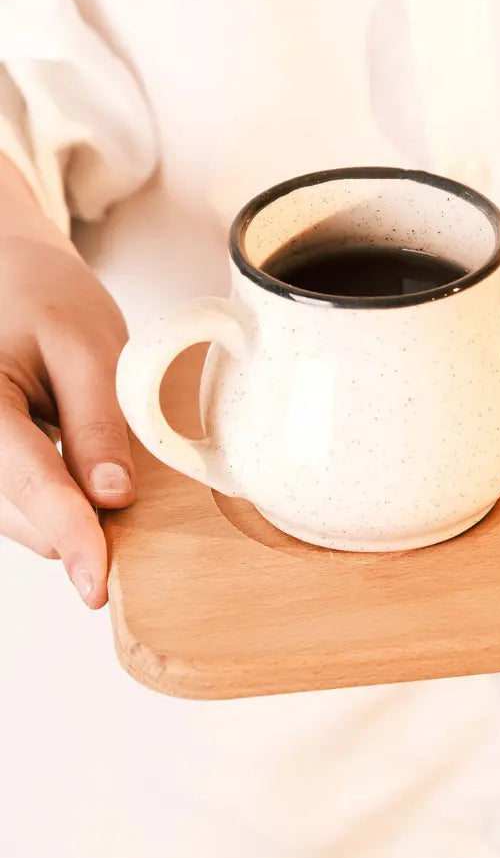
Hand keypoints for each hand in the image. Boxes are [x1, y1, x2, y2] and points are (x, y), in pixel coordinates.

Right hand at [0, 234, 134, 608]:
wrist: (5, 274)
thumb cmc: (44, 299)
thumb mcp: (88, 347)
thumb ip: (99, 424)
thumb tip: (113, 499)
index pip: (29, 482)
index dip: (70, 536)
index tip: (97, 584)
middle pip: (25, 513)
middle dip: (81, 522)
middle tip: (128, 490)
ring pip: (21, 519)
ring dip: (71, 514)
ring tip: (95, 456)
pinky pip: (19, 506)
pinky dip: (59, 502)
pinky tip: (80, 469)